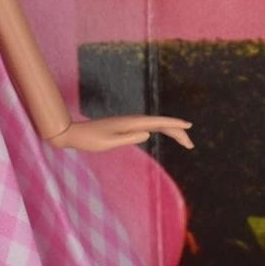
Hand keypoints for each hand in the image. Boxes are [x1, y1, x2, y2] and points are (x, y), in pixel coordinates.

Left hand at [45, 115, 193, 152]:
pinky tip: (162, 133)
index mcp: (130, 123)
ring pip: (155, 125)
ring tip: (184, 141)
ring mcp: (128, 123)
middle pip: (160, 123)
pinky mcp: (124, 126)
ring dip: (170, 131)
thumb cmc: (89, 140)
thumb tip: (148, 133)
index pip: (157, 122)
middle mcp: (131, 121)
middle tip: (191, 145)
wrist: (73, 133)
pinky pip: (148, 126)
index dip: (174, 123)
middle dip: (177, 131)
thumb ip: (128, 138)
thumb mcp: (108, 142)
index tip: (189, 125)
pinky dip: (159, 129)